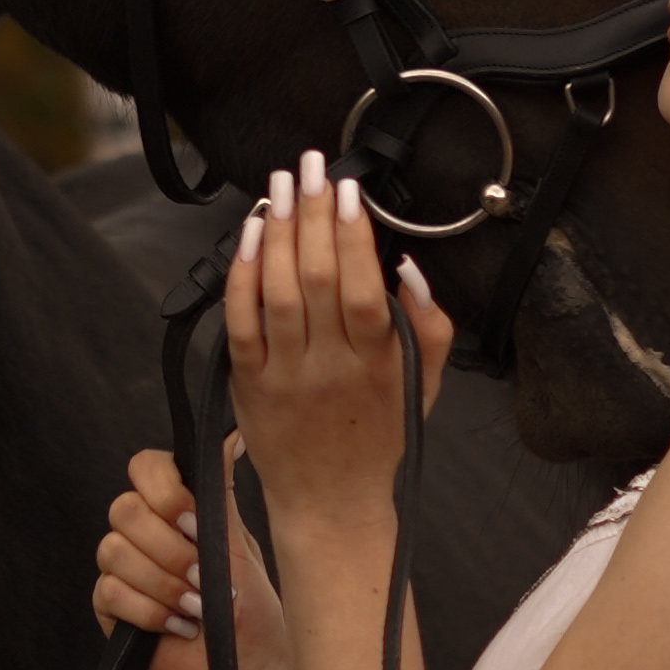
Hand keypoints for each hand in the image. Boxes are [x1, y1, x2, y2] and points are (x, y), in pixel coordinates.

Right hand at [92, 442, 302, 669]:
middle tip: (204, 578)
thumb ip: (221, 490)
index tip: (195, 522)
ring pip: (113, 552)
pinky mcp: (111, 610)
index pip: (145, 467)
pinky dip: (149, 611)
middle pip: (124, 509)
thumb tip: (232, 434)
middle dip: (169, 548)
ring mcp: (124, 570)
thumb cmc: (255, 609)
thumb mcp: (239, 544)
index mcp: (177, 507)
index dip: (164, 491)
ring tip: (199, 609)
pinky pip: (108, 593)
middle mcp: (146, 532)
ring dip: (163, 584)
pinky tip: (179, 627)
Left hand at [224, 152, 452, 530]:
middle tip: (309, 167)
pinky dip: (242, 275)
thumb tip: (409, 269)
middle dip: (312, 215)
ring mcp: (285, 375)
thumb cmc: (381, 437)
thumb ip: (429, 325)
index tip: (348, 190)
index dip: (353, 234)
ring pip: (276, 294)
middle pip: (316, 279)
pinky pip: (240, 323)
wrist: (332, 501)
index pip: (362, 288)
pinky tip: (250, 236)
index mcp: (377, 365)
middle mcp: (329, 368)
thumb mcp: (424, 384)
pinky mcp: (249, 383)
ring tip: (279, 187)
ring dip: (277, 233)